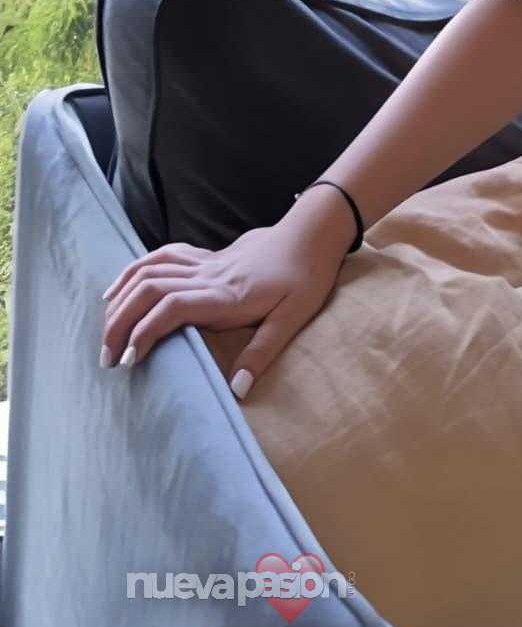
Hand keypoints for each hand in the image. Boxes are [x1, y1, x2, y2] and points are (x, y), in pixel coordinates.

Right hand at [98, 224, 345, 398]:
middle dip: (121, 322)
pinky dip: (133, 271)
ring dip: (121, 299)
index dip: (145, 332)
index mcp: (226, 295)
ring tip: (105, 331)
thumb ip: (262, 353)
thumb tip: (236, 390)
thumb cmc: (305, 277)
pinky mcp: (204, 257)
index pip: (171, 307)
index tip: (129, 361)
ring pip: (149, 272)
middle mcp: (208, 276)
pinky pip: (160, 257)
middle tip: (107, 358)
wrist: (311, 235)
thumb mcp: (293, 318)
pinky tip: (117, 290)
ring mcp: (203, 263)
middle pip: (149, 290)